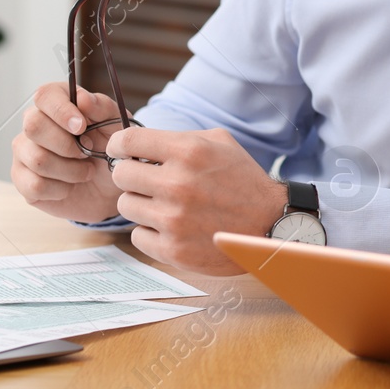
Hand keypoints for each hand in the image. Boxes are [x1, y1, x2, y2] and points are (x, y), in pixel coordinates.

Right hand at [11, 83, 127, 222]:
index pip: (44, 95)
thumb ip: (102, 108)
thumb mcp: (116, 125)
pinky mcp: (22, 180)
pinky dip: (61, 189)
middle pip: (33, 126)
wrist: (110, 186)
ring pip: (37, 159)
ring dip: (71, 170)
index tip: (82, 127)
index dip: (62, 111)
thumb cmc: (110, 148)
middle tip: (89, 152)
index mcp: (57, 103)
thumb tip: (82, 98)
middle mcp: (34, 124)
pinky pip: (35, 185)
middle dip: (67, 145)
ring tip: (86, 171)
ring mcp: (24, 152)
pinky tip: (70, 186)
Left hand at [106, 125, 287, 275]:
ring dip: (142, 205)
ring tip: (166, 205)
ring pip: (126, 206)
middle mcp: (178, 184)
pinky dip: (151, 232)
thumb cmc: (243, 181)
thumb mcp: (219, 143)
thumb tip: (136, 143)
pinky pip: (138, 236)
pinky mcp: (173, 250)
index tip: (123, 153)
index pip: (127, 142)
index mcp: (189, 151)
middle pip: (120, 175)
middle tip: (149, 182)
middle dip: (133, 177)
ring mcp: (174, 220)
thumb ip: (178, 139)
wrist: (270, 224)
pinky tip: (173, 227)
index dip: (119, 146)